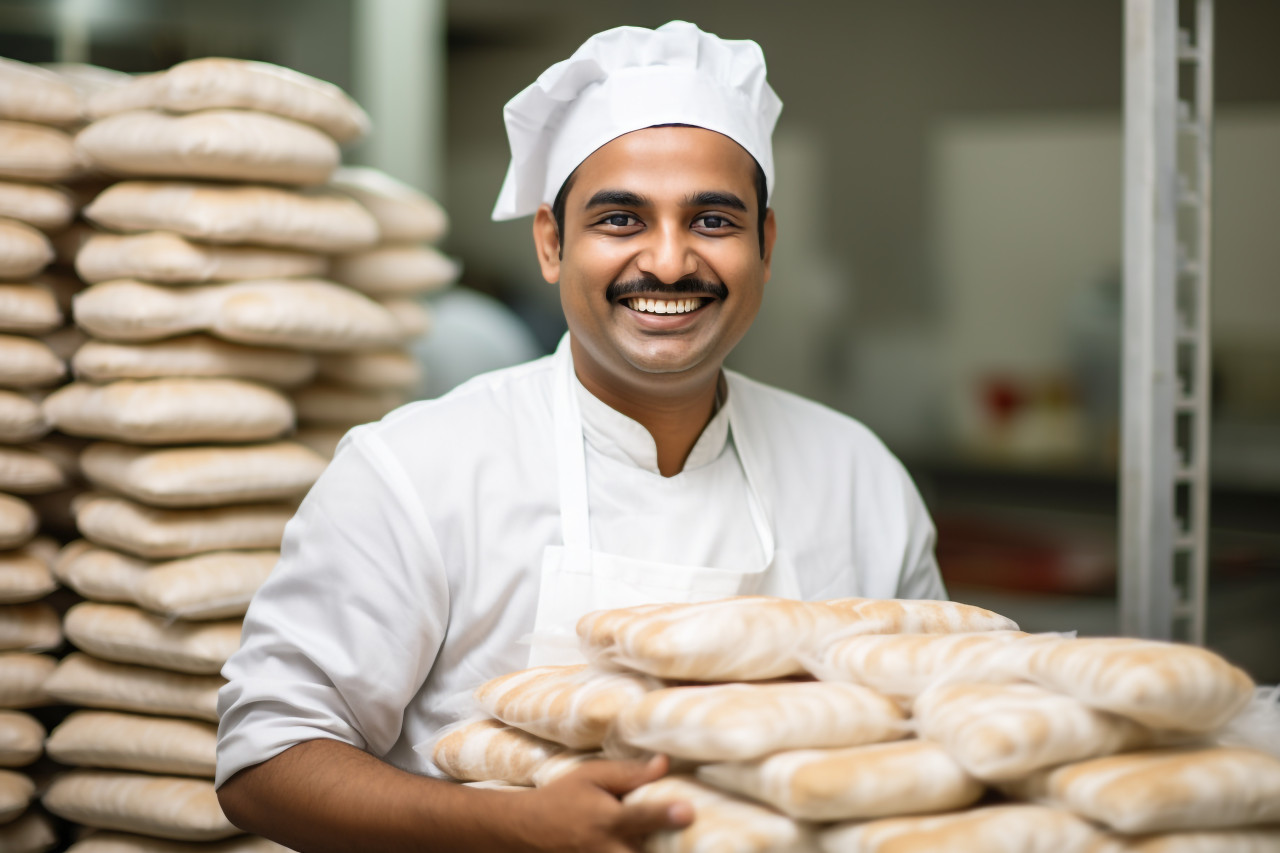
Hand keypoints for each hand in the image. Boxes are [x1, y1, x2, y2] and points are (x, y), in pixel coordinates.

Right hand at [510, 755, 693, 852]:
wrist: (526, 831)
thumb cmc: (563, 797)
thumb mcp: (591, 776)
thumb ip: (629, 773)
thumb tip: (665, 763)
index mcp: (607, 820)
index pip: (641, 817)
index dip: (665, 815)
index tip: (688, 811)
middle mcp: (607, 850)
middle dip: (670, 848)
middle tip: (695, 839)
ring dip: (656, 851)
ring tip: (683, 844)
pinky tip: (646, 844)